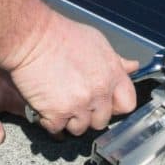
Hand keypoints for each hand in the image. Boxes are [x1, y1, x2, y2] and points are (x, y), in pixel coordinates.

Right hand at [8, 14, 138, 136]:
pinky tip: (45, 108)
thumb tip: (132, 67)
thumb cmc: (61, 35)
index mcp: (112, 74)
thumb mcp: (96, 41)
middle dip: (89, 114)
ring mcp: (79, 104)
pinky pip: (57, 129)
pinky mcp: (57, 113)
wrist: (32, 37)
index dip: (114, 106)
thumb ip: (115, 60)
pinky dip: (49, 122)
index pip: (127, 104)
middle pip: (101, 120)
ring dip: (69, 120)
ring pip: (80, 128)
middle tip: (74, 102)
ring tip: (58, 103)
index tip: (104, 103)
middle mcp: (99, 91)